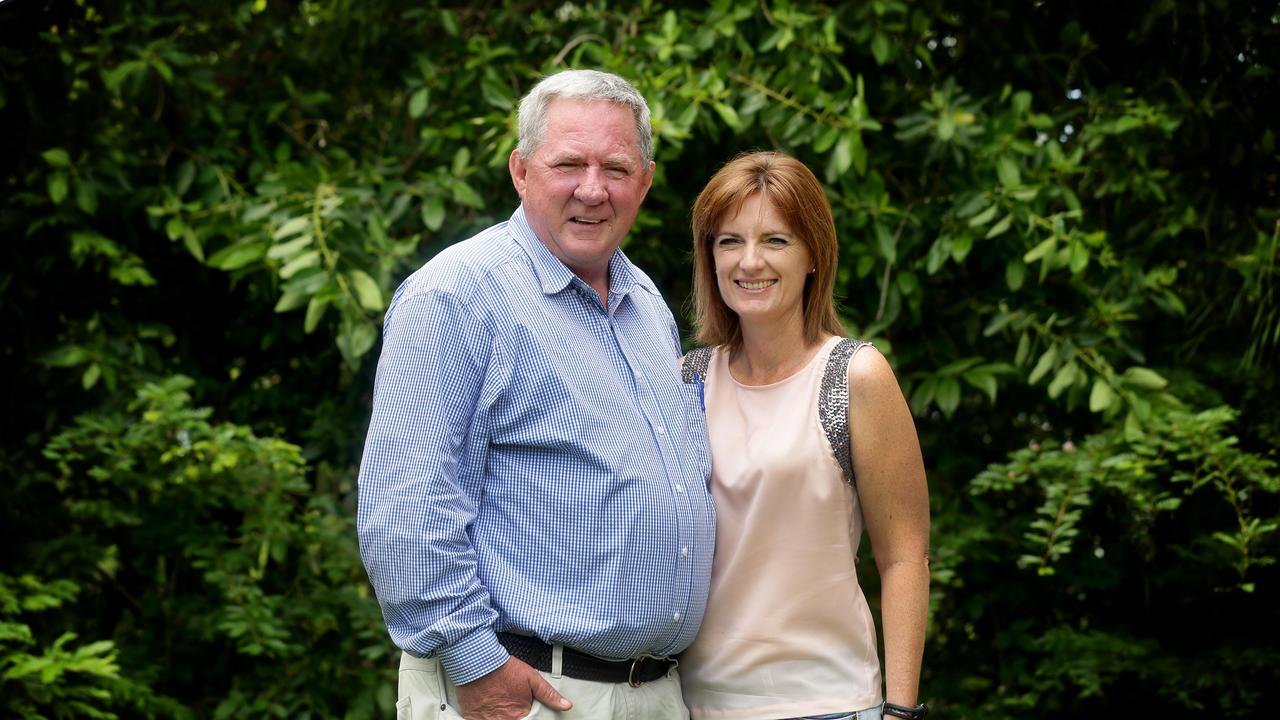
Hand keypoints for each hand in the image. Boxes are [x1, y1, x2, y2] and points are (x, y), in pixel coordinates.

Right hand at [454, 657, 571, 719]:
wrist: (478, 662)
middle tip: (510, 704)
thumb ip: (548, 694)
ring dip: (501, 716)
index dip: (527, 717)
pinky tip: (488, 708)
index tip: (524, 711)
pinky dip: (487, 717)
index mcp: (519, 715)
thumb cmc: (504, 670)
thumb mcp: (531, 678)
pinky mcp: (472, 718)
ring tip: (499, 705)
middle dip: (514, 716)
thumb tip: (566, 705)